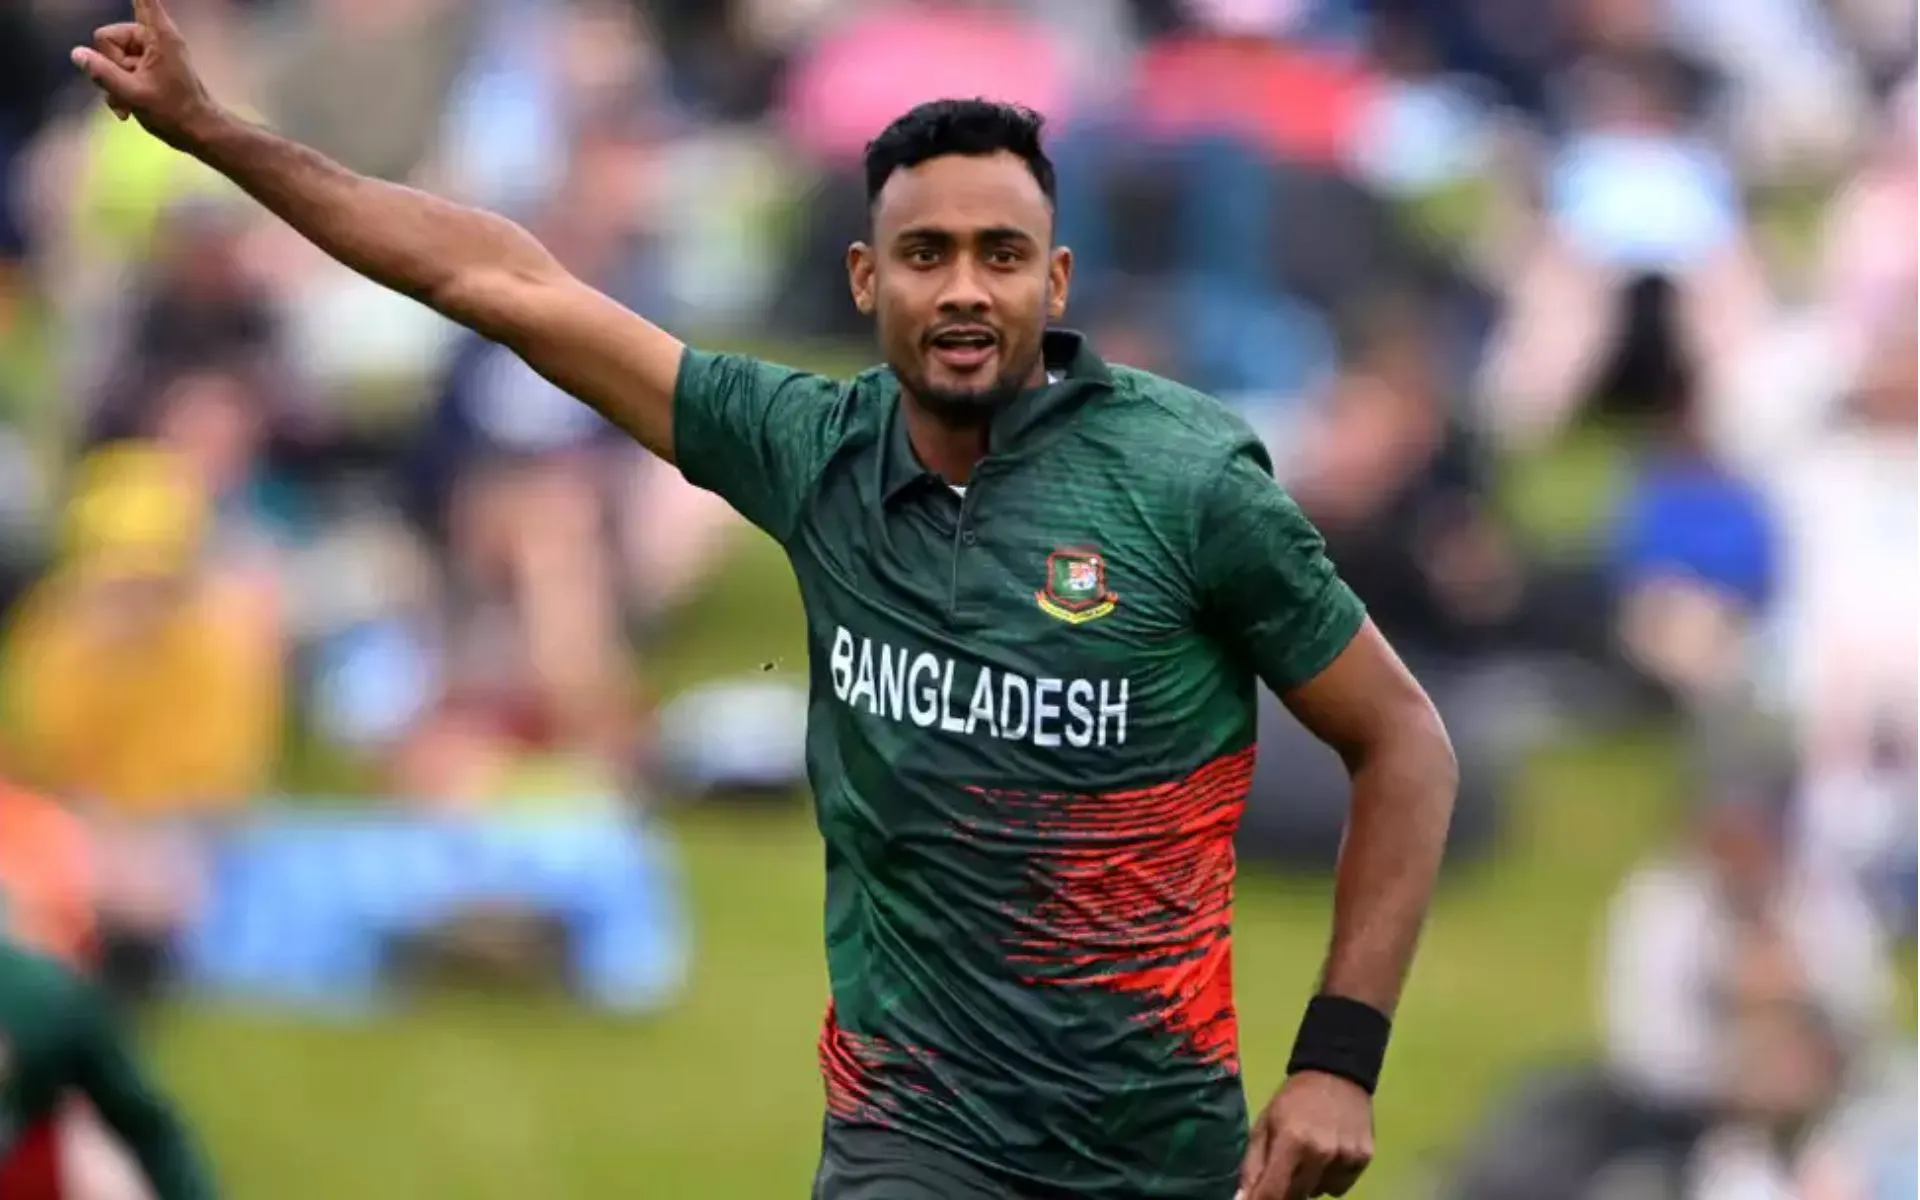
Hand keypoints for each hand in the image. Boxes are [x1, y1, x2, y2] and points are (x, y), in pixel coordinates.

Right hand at [69, 0, 219, 150]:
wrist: (200, 133)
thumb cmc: (175, 114)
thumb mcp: (133, 94)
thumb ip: (102, 73)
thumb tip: (77, 54)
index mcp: (158, 36)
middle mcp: (154, 38)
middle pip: (109, 37)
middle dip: (111, 65)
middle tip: (129, 90)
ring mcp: (151, 52)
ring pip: (112, 56)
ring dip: (115, 81)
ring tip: (129, 103)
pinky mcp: (149, 66)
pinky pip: (120, 68)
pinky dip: (120, 88)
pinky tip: (127, 108)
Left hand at [1237, 1072, 1373, 1199]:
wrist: (1337, 1073)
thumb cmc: (1293, 1100)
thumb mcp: (1265, 1124)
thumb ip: (1252, 1164)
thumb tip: (1241, 1199)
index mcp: (1292, 1141)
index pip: (1273, 1191)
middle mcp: (1321, 1152)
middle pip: (1296, 1196)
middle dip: (1284, 1189)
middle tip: (1283, 1168)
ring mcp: (1345, 1157)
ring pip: (1318, 1193)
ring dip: (1308, 1184)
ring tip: (1308, 1157)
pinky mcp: (1363, 1159)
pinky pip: (1339, 1187)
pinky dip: (1329, 1178)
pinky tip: (1328, 1155)